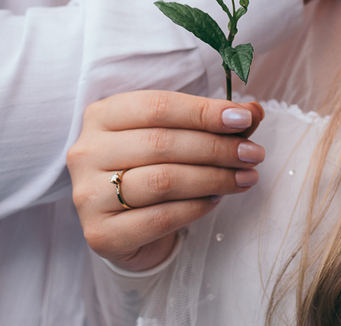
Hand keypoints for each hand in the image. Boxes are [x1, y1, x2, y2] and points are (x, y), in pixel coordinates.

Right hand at [67, 91, 265, 272]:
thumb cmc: (152, 167)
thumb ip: (212, 121)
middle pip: (162, 143)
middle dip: (217, 148)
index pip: (158, 106)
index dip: (204, 111)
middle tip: (254, 154)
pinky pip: (160, 218)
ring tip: (246, 177)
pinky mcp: (100, 233)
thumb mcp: (176, 135)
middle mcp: (87, 151)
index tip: (244, 119)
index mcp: (102, 115)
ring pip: (163, 181)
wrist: (124, 224)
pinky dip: (196, 207)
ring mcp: (88, 194)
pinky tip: (217, 200)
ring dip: (214, 178)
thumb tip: (254, 111)